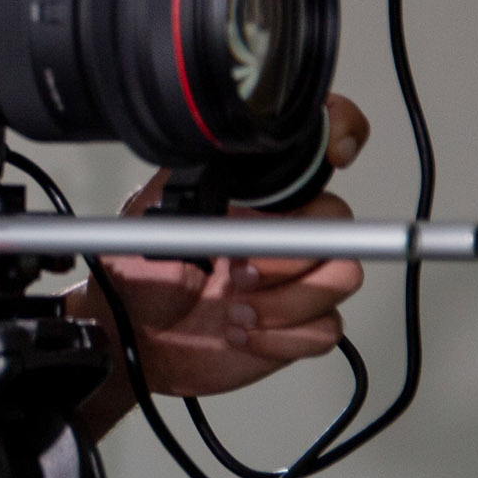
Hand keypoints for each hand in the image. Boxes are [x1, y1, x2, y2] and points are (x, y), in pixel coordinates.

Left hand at [68, 96, 370, 406]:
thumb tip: (215, 158)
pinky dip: (280, 337)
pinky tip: (240, 333)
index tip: (336, 155)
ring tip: (233, 308)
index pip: (316, 153)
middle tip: (238, 270)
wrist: (134, 340)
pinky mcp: (299, 326)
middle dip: (289, 254)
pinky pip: (326, 329)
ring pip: (341, 278)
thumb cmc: (140, 278)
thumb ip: (188, 183)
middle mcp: (283, 233)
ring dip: (287, 300)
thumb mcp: (150, 217)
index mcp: (255, 198)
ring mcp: (296, 280)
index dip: (342, 137)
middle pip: (338, 224)